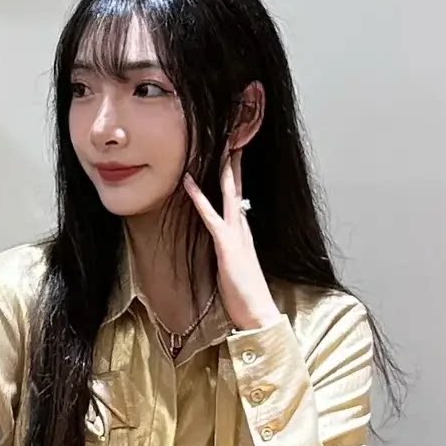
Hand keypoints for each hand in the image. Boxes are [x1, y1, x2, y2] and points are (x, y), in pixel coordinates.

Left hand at [182, 147, 278, 330]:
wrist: (258, 312)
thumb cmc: (244, 294)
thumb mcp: (234, 265)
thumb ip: (229, 248)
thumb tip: (223, 240)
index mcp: (243, 230)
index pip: (237, 194)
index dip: (233, 172)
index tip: (230, 150)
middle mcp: (242, 227)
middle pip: (236, 185)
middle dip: (233, 159)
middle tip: (229, 133)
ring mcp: (235, 234)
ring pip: (228, 192)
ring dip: (222, 167)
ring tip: (217, 143)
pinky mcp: (226, 245)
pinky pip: (210, 215)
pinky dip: (198, 196)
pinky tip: (187, 181)